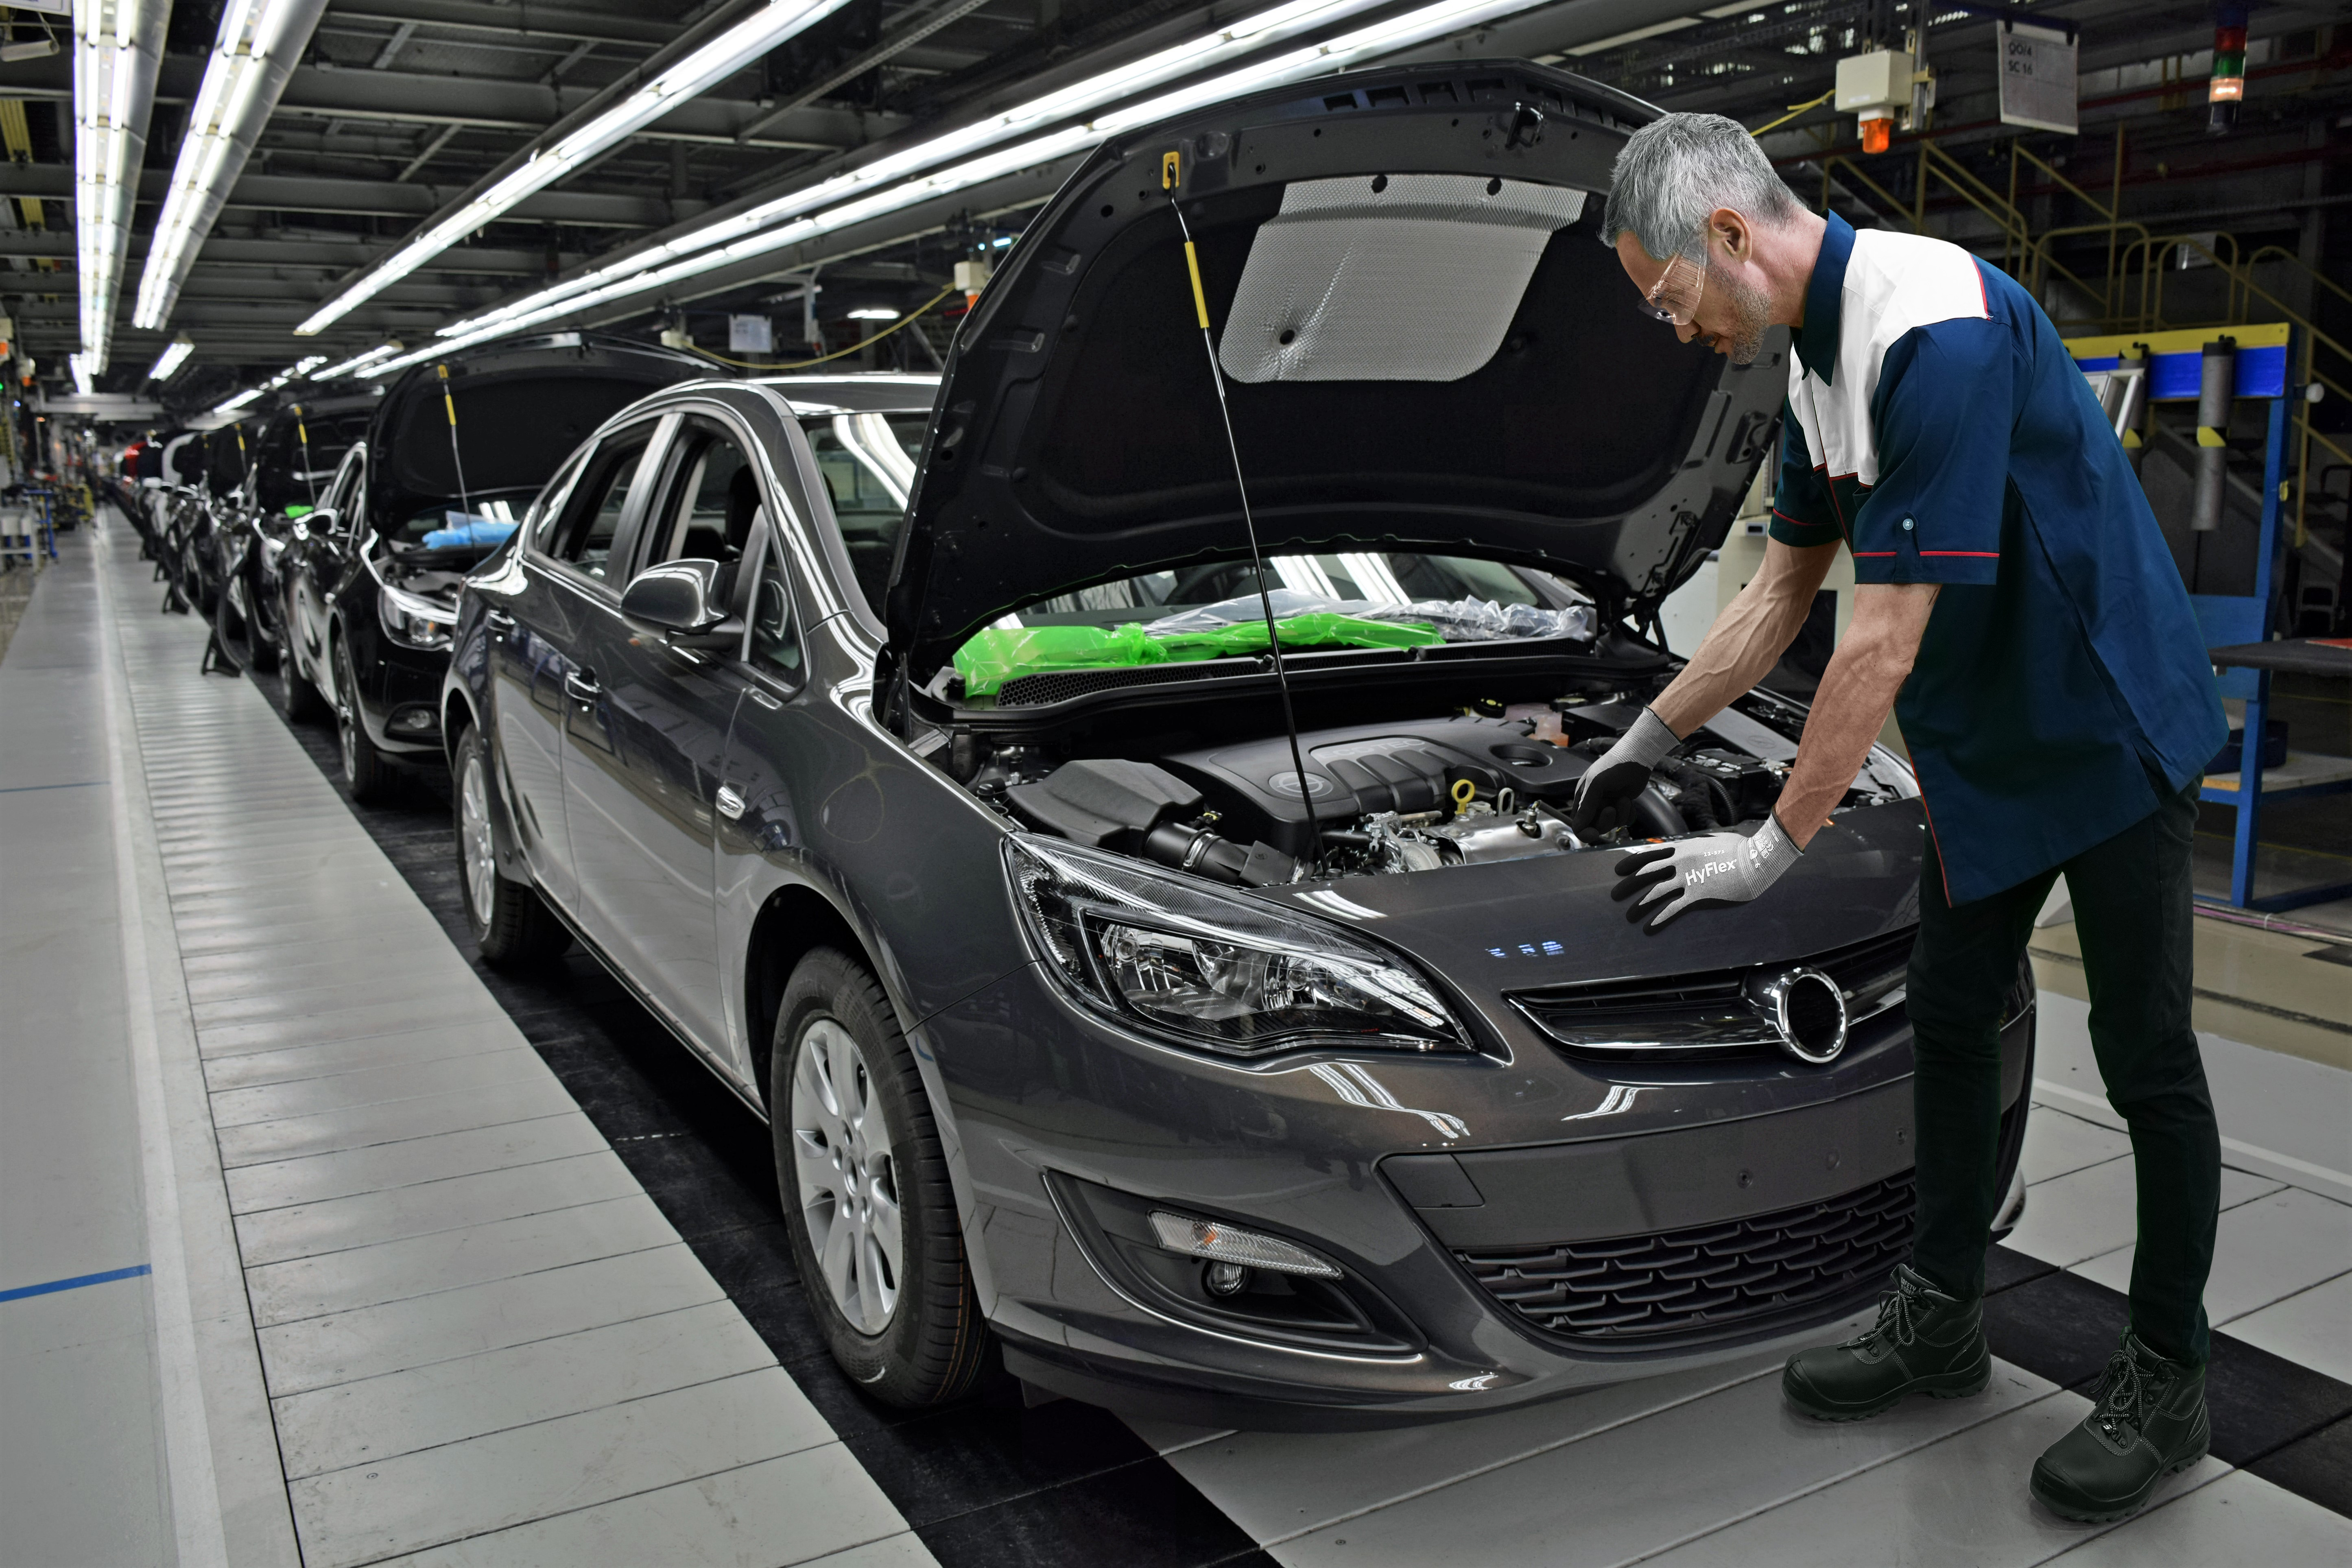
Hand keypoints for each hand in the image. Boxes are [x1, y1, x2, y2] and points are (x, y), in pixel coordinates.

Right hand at [1572, 707, 1679, 833]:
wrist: (1637, 757)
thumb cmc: (1614, 766)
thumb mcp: (1596, 785)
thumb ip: (1586, 806)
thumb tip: (1577, 827)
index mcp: (1582, 797)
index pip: (1578, 823)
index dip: (1584, 832)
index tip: (1594, 834)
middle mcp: (1594, 803)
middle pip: (1595, 826)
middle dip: (1606, 821)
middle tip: (1612, 809)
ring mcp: (1609, 804)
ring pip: (1612, 824)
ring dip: (1620, 815)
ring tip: (1625, 799)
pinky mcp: (1622, 805)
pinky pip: (1624, 820)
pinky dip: (1629, 815)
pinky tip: (1630, 802)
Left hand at [1612, 813, 1801, 932]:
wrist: (1757, 859)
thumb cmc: (1742, 848)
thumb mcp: (1715, 839)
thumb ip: (1700, 843)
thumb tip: (1698, 843)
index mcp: (1683, 848)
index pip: (1650, 854)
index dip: (1632, 862)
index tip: (1619, 869)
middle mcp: (1680, 862)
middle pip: (1646, 874)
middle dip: (1628, 885)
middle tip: (1614, 895)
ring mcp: (1688, 879)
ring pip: (1655, 894)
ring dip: (1639, 906)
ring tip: (1629, 917)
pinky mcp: (1698, 896)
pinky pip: (1673, 910)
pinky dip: (1658, 920)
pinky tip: (1649, 928)